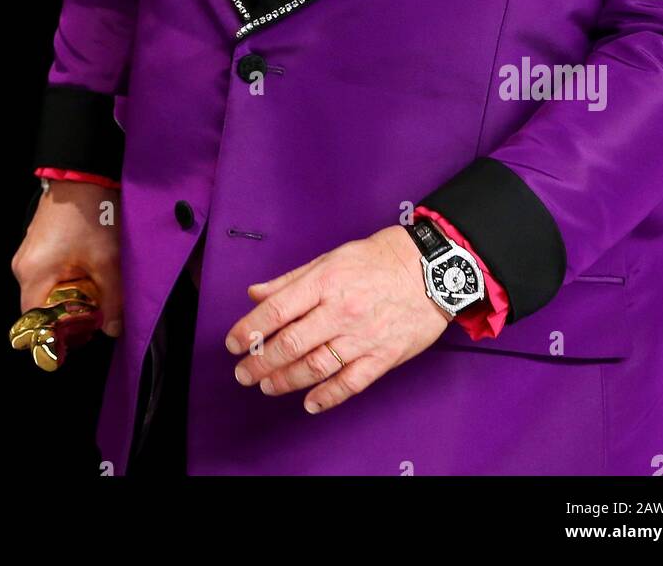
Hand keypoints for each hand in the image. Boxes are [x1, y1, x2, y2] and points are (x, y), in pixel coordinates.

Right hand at [11, 180, 123, 336]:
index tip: (83, 333)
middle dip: (69, 315)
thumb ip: (112, 299)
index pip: (34, 324)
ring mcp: (28, 254)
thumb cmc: (92, 214)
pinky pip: (48, 275)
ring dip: (70, 296)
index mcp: (33, 275)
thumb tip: (112, 329)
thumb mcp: (107, 260)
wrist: (84, 173)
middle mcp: (23, 267)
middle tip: (97, 311)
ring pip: (46, 291)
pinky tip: (89, 270)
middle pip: (41, 309)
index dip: (57, 335)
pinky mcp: (37, 245)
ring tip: (97, 287)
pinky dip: (67, 280)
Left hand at [224, 224, 452, 413]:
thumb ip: (291, 280)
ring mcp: (362, 337)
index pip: (276, 310)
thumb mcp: (330, 258)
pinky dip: (327, 396)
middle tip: (243, 372)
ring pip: (315, 366)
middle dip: (260, 361)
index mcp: (324, 282)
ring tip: (267, 386)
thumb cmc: (377, 260)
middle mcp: (340, 311)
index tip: (232, 343)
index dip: (249, 329)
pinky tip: (309, 403)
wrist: (430, 271)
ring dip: (285, 380)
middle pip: (290, 343)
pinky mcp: (382, 357)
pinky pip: (350, 383)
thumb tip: (255, 294)